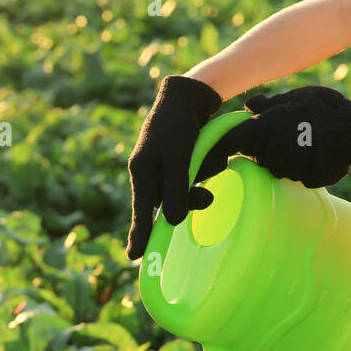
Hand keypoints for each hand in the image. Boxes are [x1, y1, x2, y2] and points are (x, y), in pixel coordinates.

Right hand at [125, 75, 222, 260]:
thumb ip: (176, 190)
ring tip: (216, 161)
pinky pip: (192, 175)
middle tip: (207, 197)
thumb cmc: (179, 125)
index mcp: (142, 173)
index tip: (134, 257)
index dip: (139, 236)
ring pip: (184, 189)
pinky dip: (205, 168)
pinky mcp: (179, 159)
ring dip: (202, 179)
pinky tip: (215, 155)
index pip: (141, 213)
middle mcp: (150, 172)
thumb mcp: (179, 159)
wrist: (189, 93)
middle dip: (191, 198)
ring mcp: (164, 165)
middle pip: (167, 203)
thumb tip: (174, 221)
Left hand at [197, 85, 350, 188]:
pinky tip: (310, 152)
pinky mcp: (299, 179)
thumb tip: (248, 105)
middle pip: (253, 153)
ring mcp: (283, 169)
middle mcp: (267, 153)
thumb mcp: (295, 96)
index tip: (225, 140)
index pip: (231, 141)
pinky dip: (297, 164)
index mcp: (261, 131)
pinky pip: (291, 172)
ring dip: (279, 155)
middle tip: (281, 130)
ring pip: (272, 164)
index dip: (227, 141)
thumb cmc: (323, 108)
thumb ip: (269, 104)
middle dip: (261, 144)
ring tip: (300, 139)